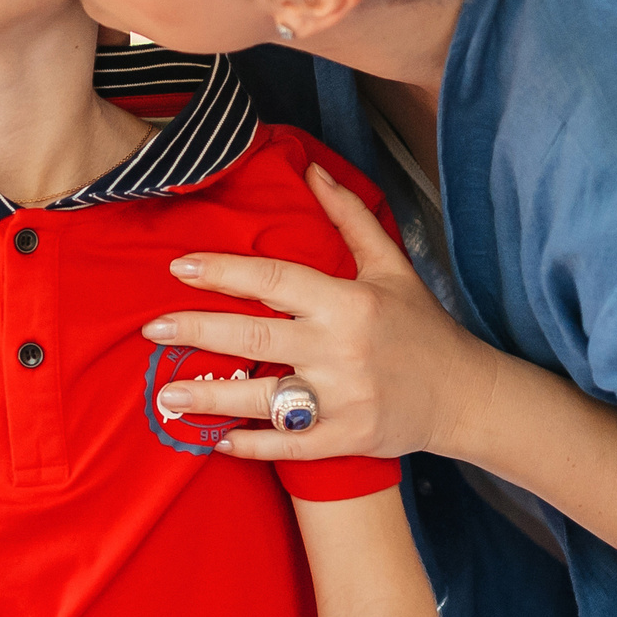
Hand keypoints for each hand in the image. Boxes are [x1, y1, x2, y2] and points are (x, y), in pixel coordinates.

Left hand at [142, 164, 495, 462]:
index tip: (180, 266)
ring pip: (262, 398)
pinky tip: (215, 441)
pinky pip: (288, 445)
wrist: (465, 394)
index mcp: (348, 302)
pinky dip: (251, 446)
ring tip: (164, 394)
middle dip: (198, 331)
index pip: (274, 279)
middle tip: (151, 329)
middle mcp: (341, 349)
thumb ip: (348, 218)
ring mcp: (342, 398)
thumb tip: (312, 170)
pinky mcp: (346, 439)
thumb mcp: (391, 265)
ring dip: (209, 397)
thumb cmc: (421, 327)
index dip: (224, 271)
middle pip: (255, 337)